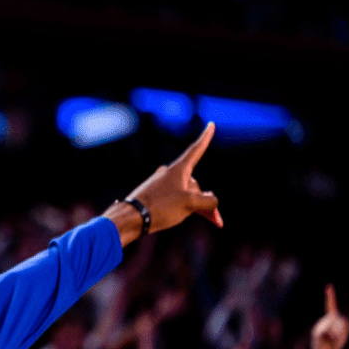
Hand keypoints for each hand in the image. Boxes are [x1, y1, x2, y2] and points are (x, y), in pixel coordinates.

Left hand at [106, 122, 221, 245]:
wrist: (131, 219)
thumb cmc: (159, 207)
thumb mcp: (190, 204)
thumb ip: (207, 200)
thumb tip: (212, 200)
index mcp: (178, 170)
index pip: (196, 150)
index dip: (205, 138)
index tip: (211, 124)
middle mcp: (170, 174)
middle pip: (196, 185)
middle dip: (207, 202)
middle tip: (216, 221)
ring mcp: (163, 186)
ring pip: (187, 194)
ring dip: (199, 208)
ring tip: (210, 223)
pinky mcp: (157, 197)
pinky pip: (177, 200)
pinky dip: (187, 209)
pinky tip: (185, 218)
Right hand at [311, 285, 348, 348]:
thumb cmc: (333, 346)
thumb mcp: (343, 335)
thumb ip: (344, 326)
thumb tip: (339, 318)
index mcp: (328, 321)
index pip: (330, 307)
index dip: (330, 296)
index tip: (328, 286)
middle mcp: (322, 322)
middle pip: (338, 318)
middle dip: (343, 328)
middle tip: (339, 339)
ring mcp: (319, 327)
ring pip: (335, 324)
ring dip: (339, 334)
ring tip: (334, 342)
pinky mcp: (317, 333)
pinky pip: (330, 330)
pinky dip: (335, 337)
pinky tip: (331, 342)